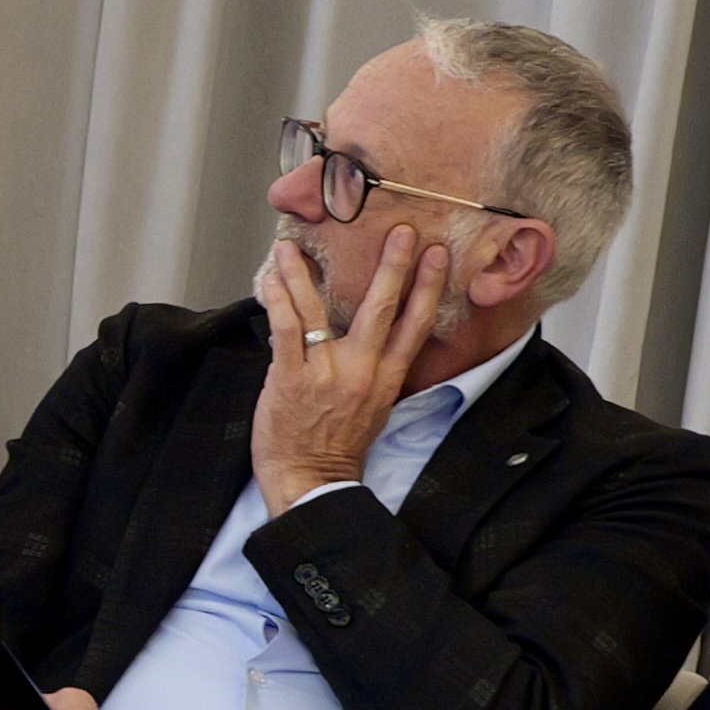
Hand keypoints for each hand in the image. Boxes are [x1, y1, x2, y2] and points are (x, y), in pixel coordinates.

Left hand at [252, 225, 451, 506]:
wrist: (311, 479)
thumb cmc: (339, 443)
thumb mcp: (376, 405)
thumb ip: (378, 367)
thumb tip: (378, 332)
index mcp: (387, 377)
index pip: (416, 325)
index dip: (429, 287)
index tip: (438, 254)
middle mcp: (362, 371)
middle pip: (383, 308)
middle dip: (393, 265)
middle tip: (401, 230)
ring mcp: (325, 372)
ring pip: (319, 309)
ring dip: (305, 272)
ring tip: (295, 243)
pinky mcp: (290, 377)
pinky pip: (285, 328)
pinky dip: (277, 298)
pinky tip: (271, 276)